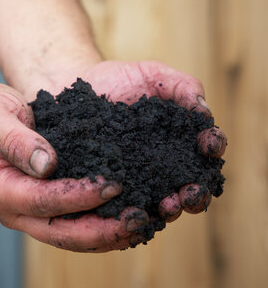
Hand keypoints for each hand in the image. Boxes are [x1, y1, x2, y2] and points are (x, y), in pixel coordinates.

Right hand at [0, 79, 153, 251]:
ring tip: (140, 223)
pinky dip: (100, 224)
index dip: (77, 197)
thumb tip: (46, 164)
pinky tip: (125, 216)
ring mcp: (28, 212)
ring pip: (70, 236)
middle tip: (136, 219)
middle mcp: (13, 210)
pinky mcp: (43, 205)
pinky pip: (73, 223)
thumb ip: (15, 140)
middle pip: (60, 233)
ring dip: (105, 234)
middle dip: (100, 230)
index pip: (42, 201)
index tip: (112, 185)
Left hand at [36, 60, 226, 227]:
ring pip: (159, 203)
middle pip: (188, 187)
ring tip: (166, 206)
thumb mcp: (154, 75)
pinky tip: (132, 212)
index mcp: (180, 140)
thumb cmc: (119, 80)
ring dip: (169, 209)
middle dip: (195, 194)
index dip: (212, 147)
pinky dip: (131, 212)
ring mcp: (136, 180)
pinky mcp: (109, 188)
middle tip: (191, 193)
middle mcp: (163, 165)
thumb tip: (204, 112)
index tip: (209, 145)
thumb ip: (183, 86)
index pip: (205, 149)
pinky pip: (123, 206)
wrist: (75, 90)